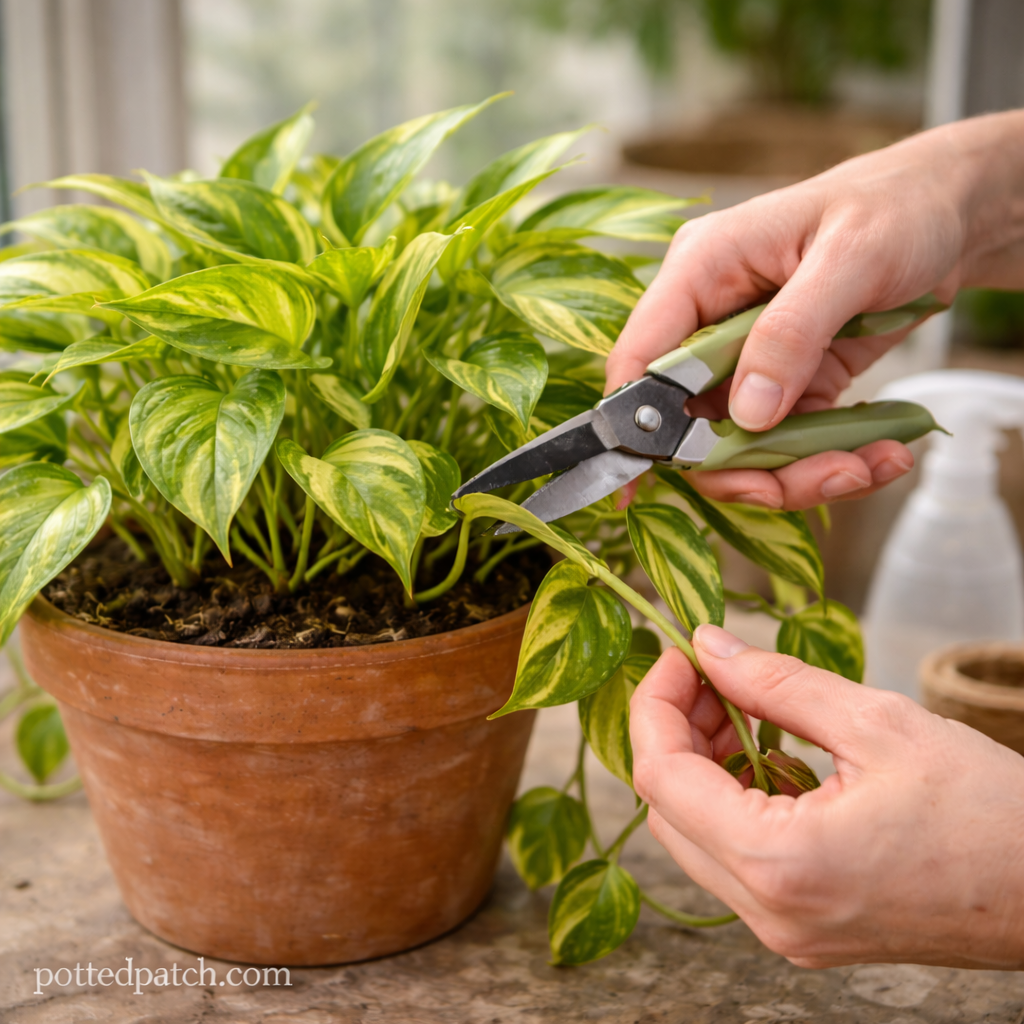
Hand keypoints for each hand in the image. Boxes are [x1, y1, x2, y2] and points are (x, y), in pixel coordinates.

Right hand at [607, 110, 1023, 509]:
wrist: (948, 215)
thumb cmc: (896, 208)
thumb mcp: (851, 257)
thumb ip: (792, 332)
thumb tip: (748, 413)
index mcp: (700, 271)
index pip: (641, 357)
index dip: (630, 424)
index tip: (632, 489)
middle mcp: (711, 320)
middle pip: (689, 423)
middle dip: (748, 467)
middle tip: (825, 478)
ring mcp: (747, 359)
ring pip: (739, 447)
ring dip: (800, 474)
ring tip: (871, 465)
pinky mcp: (785, 385)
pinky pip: (785, 444)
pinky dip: (829, 463)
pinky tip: (882, 453)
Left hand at [629, 625, 1023, 967]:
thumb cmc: (988, 812)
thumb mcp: (876, 723)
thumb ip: (776, 682)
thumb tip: (709, 645)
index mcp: (779, 864)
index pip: (660, 777)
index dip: (656, 704)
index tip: (678, 655)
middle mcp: (768, 912)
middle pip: (667, 810)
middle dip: (674, 730)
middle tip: (709, 674)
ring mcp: (785, 931)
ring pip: (694, 836)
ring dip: (701, 764)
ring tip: (738, 706)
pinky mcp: (804, 929)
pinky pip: (735, 859)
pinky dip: (733, 800)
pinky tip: (766, 753)